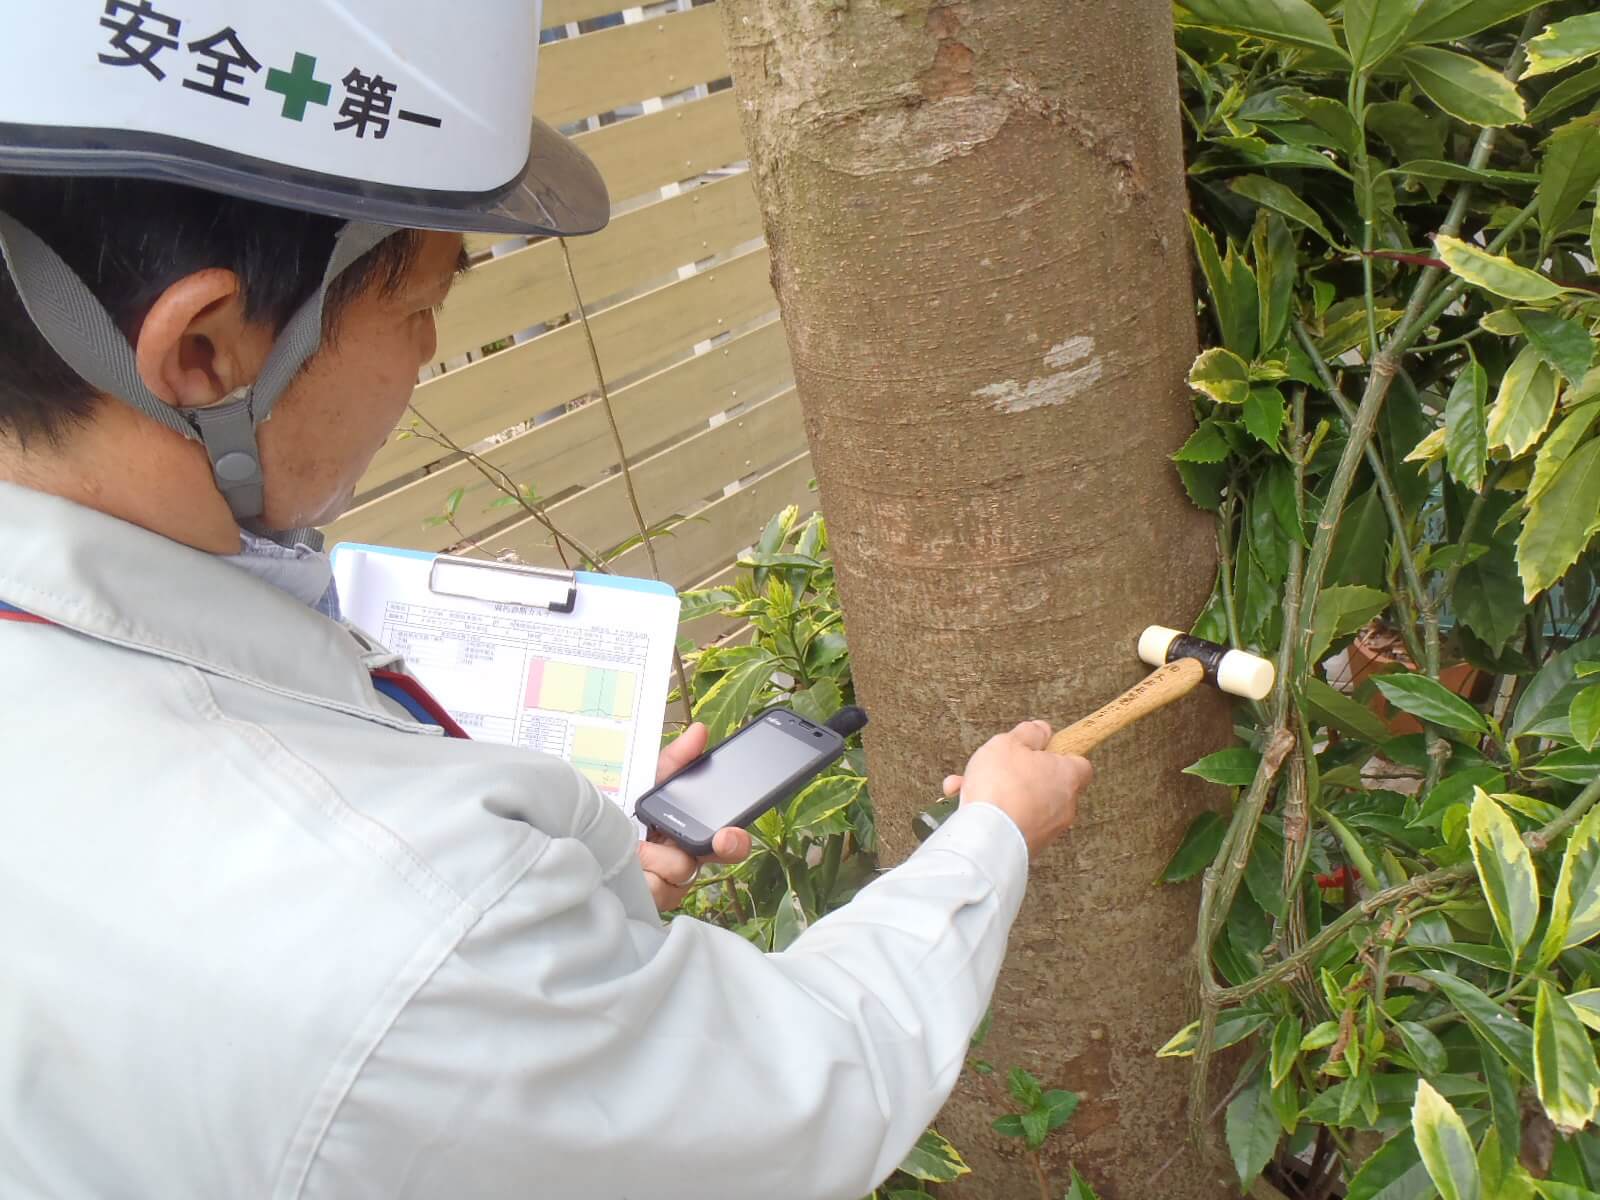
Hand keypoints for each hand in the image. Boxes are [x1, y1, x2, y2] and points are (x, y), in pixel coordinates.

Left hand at [638, 722, 752, 910]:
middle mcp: (686, 860)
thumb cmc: (621, 814)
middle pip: (717, 857)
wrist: (582, 839)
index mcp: (692, 832)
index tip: (734, 831)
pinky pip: (659, 888)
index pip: (727, 839)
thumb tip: (700, 731)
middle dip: (722, 846)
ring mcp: (671, 885)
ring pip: (683, 869)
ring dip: (658, 854)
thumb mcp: (648, 781)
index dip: (736, 838)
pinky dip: (642, 870)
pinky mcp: (652, 900)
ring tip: (637, 845)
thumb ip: (676, 759)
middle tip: (720, 838)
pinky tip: (629, 863)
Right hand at [940, 720, 1090, 857]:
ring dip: (999, 794)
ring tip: (969, 787)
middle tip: (997, 768)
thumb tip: (1041, 730)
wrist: (987, 838)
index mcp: (1066, 776)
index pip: (1079, 763)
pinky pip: (1011, 823)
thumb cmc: (1001, 787)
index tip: (1040, 749)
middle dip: (1019, 775)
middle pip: (1046, 784)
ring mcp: (1047, 830)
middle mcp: (1064, 806)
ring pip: (1023, 804)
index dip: (1059, 754)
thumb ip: (1027, 734)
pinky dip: (992, 815)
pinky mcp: (1028, 847)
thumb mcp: (1009, 744)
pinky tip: (966, 806)